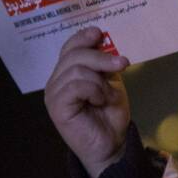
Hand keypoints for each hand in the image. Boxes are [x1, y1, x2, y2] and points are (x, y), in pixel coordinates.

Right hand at [44, 26, 130, 177]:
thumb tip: (106, 41)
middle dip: (101, 56)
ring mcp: (54, 93)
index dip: (83, 37)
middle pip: (74, 55)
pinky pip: (76, 86)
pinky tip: (100, 100)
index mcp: (67, 72)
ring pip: (77, 70)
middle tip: (122, 63)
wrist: (112, 143)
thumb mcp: (111, 82)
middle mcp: (56, 80)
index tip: (99, 33)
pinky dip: (94, 90)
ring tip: (107, 95)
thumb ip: (106, 64)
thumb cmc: (110, 114)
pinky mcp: (57, 107)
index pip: (69, 47)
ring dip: (100, 80)